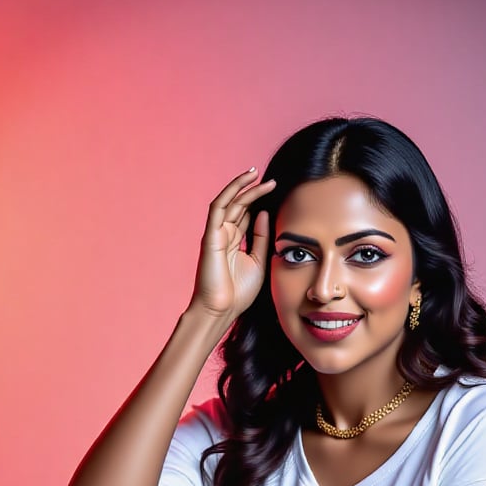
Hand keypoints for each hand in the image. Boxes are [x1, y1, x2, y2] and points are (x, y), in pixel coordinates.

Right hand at [189, 168, 275, 320]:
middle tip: (271, 181)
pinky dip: (230, 192)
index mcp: (234, 242)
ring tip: (257, 174)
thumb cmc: (238, 293)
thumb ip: (261, 238)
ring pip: (229, 202)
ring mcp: (216, 234)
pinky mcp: (210, 235)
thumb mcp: (258, 262)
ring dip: (242, 186)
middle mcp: (224, 235)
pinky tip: (244, 182)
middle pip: (239, 205)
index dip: (258, 201)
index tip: (275, 192)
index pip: (246, 214)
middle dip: (254, 191)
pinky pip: (218, 207)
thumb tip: (264, 213)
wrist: (222, 310)